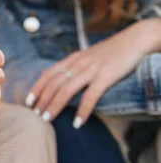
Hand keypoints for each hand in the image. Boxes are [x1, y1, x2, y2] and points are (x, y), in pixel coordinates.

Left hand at [25, 21, 154, 126]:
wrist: (132, 40)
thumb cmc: (110, 52)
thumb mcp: (87, 57)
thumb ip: (76, 68)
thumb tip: (65, 83)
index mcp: (71, 59)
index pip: (48, 74)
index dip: (37, 88)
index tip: (28, 102)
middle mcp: (77, 64)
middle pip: (53, 84)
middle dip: (42, 100)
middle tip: (35, 115)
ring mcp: (90, 70)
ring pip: (66, 90)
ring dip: (55, 106)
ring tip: (47, 119)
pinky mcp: (105, 76)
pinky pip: (90, 95)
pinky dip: (82, 109)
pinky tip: (78, 122)